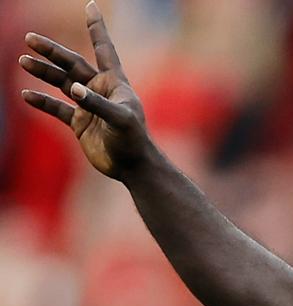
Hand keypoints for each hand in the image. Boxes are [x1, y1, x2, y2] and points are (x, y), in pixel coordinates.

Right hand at [19, 1, 149, 179]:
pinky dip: (42, 101)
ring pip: (61, 83)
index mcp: (115, 83)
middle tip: (30, 39)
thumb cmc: (133, 140)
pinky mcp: (79, 123)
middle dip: (52, 51)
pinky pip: (56, 108)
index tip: (91, 6)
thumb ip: (96, 104)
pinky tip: (26, 94)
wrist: (132, 167)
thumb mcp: (119, 120)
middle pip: (72, 64)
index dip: (96, 29)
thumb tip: (73, 89)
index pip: (105, 49)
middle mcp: (100, 90)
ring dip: (43, 73)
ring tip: (23, 61)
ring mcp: (88, 106)